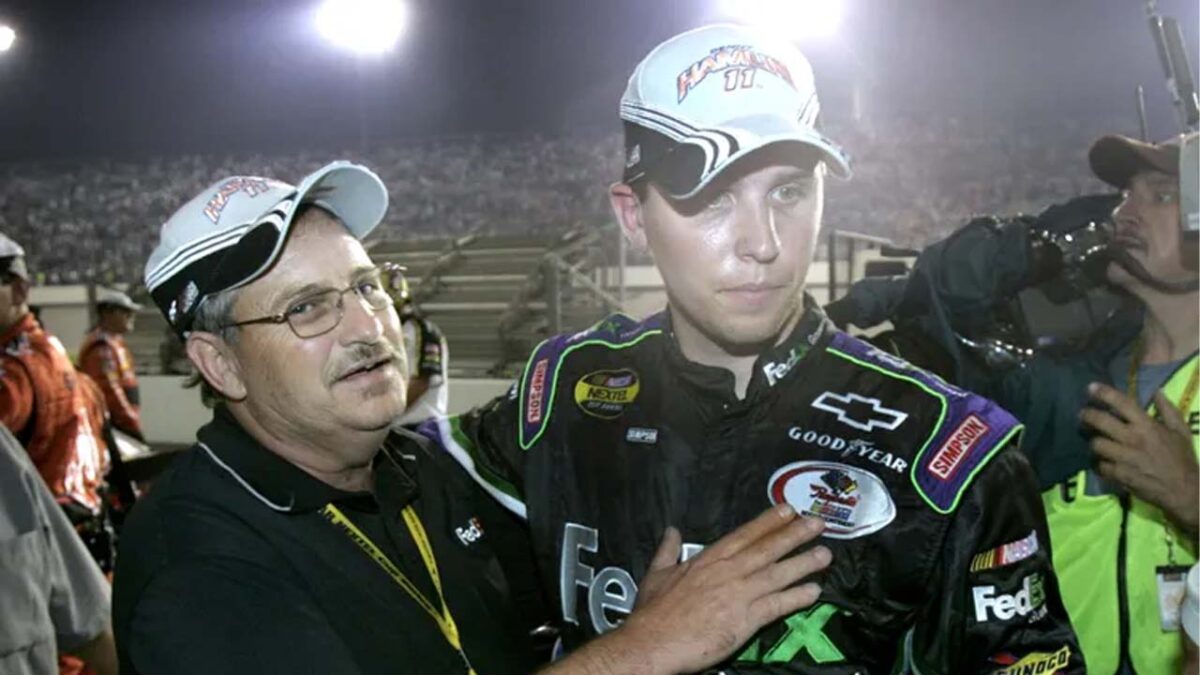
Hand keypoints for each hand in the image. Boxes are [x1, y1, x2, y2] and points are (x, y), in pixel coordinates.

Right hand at [622, 504, 829, 673]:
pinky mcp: (745, 620)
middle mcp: (728, 571)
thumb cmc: (653, 612)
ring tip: (825, 554)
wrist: (652, 643)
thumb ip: (667, 550)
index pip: (744, 535)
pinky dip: (796, 597)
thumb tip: (672, 531)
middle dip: (794, 534)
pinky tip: (813, 592)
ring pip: (777, 574)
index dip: (768, 522)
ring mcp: (739, 594)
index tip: (788, 510)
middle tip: (818, 522)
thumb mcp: (656, 573)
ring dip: (803, 563)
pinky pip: (777, 605)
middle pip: (767, 548)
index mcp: (708, 559)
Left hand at [1081, 383, 1198, 533]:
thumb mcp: (1181, 432)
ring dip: (1093, 441)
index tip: (1091, 387)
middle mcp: (1133, 439)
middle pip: (1100, 422)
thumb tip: (1157, 391)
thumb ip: (1168, 410)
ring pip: (1096, 444)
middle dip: (1087, 415)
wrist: (1184, 490)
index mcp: (1147, 426)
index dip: (1104, 393)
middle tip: (1083, 415)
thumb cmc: (1182, 459)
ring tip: (1095, 440)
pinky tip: (1103, 462)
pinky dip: (1100, 463)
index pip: (1122, 404)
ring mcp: (1124, 458)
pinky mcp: (1119, 475)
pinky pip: (1100, 465)